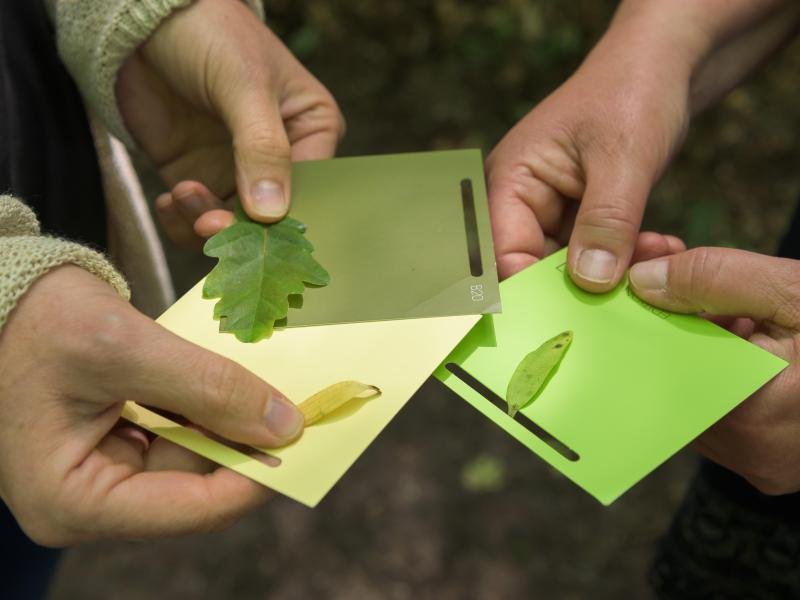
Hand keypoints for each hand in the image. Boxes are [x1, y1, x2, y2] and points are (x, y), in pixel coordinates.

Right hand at [0, 266, 303, 544]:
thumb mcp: (125, 347)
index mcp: (73, 501)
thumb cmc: (36, 319)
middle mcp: (88, 502)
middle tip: (302, 407)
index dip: (257, 476)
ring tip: (271, 386)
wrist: (3, 290)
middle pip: (196, 484)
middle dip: (247, 443)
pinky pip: (181, 434)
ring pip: (195, 456)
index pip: (190, 508)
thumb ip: (208, 387)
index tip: (307, 441)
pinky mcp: (116, 446)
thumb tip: (284, 425)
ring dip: (231, 420)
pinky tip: (235, 383)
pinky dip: (210, 408)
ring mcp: (102, 474)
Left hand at [116, 0, 344, 245]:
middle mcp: (279, 158)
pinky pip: (195, 218)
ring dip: (204, 223)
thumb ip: (262, 148)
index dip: (288, 217)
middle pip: (271, 218)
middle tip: (210, 223)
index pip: (312, 190)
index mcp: (311, 130)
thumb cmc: (212, 35)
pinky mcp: (197, 176)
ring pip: (232, 225)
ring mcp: (235, 170)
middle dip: (241, 228)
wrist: (142, 21)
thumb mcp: (245, 86)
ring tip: (183, 194)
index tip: (261, 234)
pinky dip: (181, 221)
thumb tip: (273, 213)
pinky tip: (169, 199)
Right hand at [486, 23, 691, 289]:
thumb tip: (591, 283)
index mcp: (510, 181)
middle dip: (583, 283)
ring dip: (612, 270)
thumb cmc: (632, 94)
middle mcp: (521, 200)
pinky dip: (625, 257)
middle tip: (632, 292)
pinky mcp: (579, 216)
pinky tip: (658, 248)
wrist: (663, 67)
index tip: (578, 314)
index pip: (504, 253)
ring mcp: (550, 210)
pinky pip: (594, 253)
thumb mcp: (623, 158)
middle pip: (533, 267)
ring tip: (658, 261)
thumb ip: (606, 222)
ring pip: (568, 266)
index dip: (535, 288)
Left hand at [630, 247, 799, 493]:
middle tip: (683, 277)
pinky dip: (724, 374)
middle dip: (677, 323)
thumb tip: (641, 281)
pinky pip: (724, 412)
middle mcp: (749, 452)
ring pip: (697, 395)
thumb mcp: (793, 293)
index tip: (648, 272)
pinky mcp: (773, 466)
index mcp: (751, 411)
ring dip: (702, 348)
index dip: (653, 311)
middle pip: (677, 378)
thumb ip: (714, 279)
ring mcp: (761, 465)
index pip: (665, 357)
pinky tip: (751, 341)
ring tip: (738, 315)